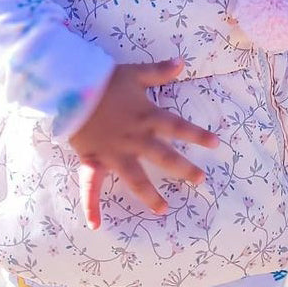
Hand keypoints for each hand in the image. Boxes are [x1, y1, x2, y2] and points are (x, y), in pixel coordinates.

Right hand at [68, 57, 218, 229]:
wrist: (71, 86)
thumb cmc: (104, 80)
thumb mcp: (135, 72)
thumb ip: (159, 71)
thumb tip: (183, 62)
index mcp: (147, 117)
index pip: (178, 127)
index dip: (197, 135)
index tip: (216, 145)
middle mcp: (135, 138)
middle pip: (164, 157)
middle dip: (184, 170)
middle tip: (200, 181)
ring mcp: (114, 152)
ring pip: (136, 178)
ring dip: (150, 195)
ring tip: (164, 209)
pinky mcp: (93, 160)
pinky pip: (91, 186)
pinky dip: (91, 205)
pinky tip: (95, 224)